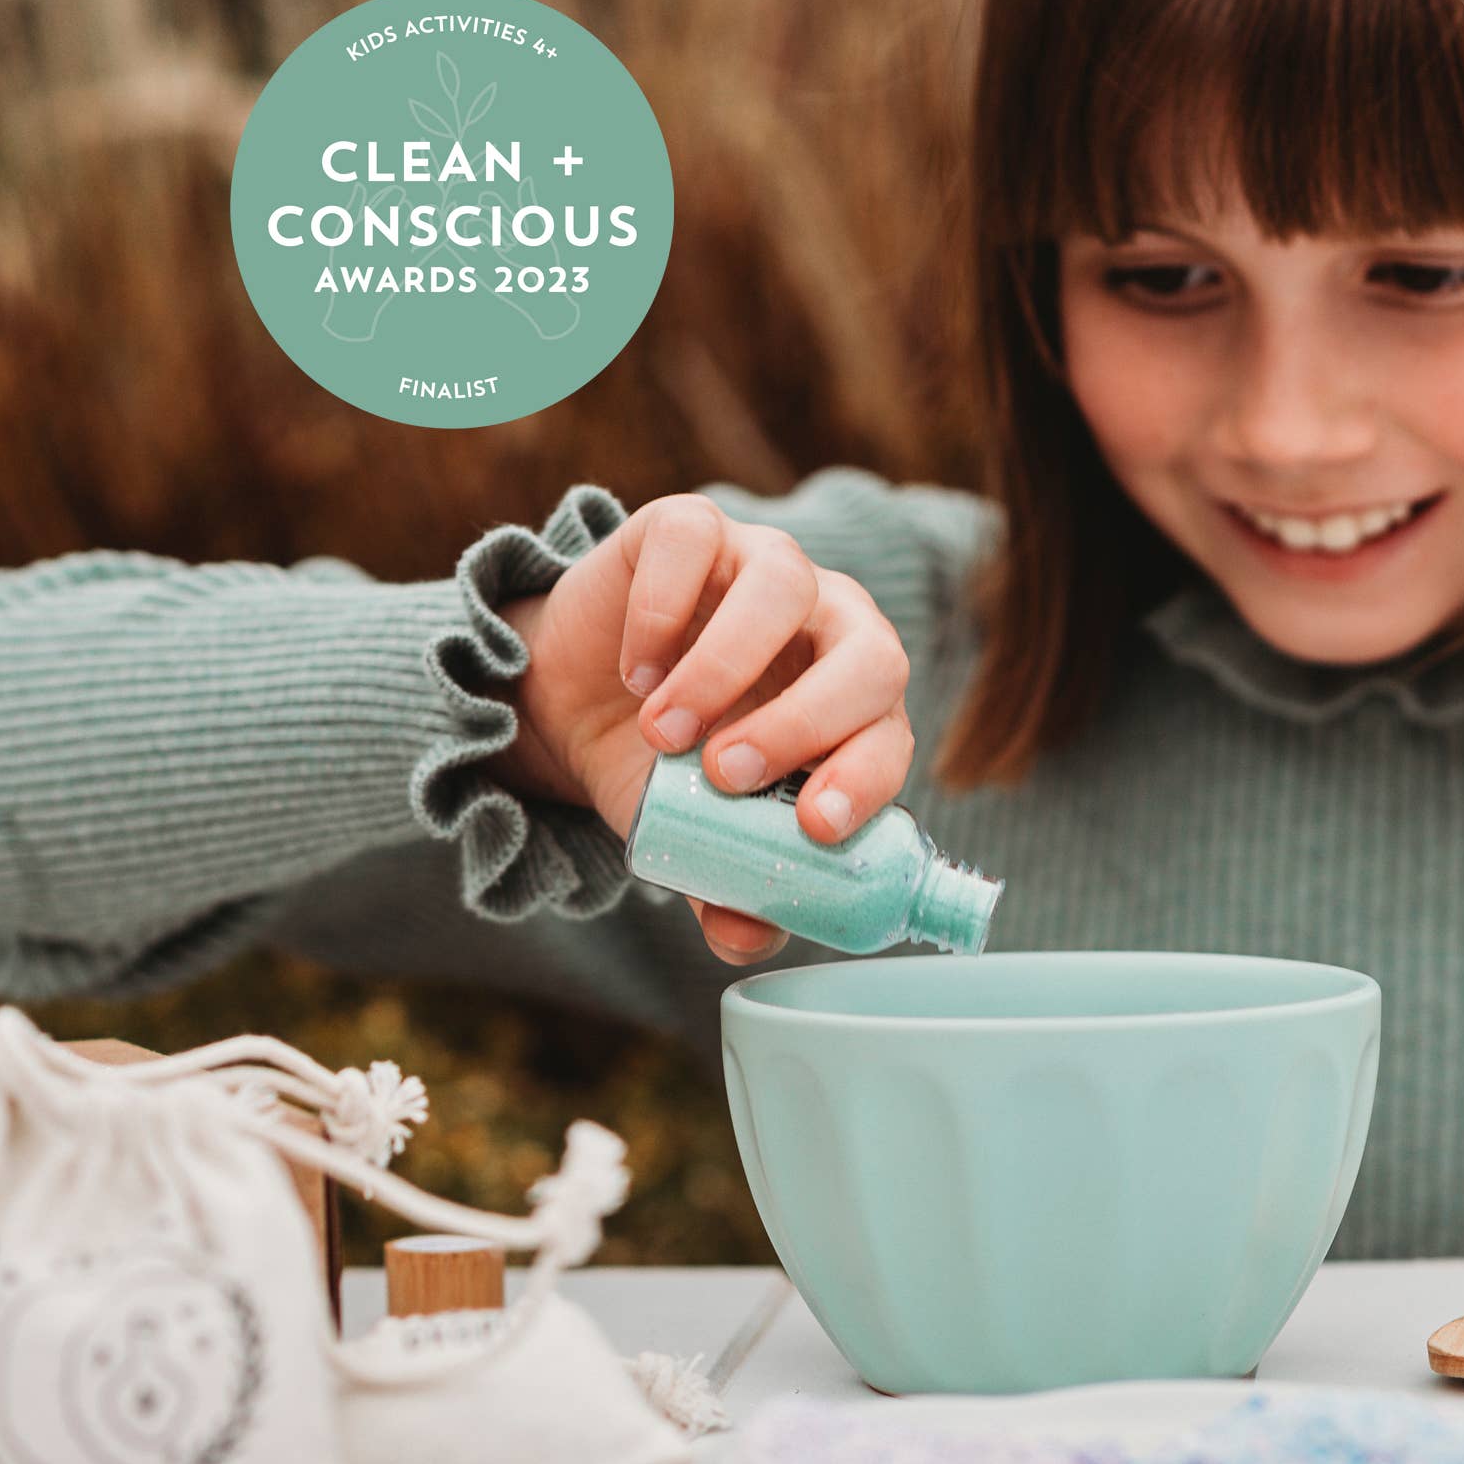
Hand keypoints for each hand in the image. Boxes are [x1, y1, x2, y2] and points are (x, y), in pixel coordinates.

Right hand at [491, 493, 914, 965]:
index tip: (814, 825)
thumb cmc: (659, 767)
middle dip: (807, 721)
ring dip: (727, 667)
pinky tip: (634, 671)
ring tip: (665, 734)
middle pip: (870, 654)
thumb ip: (728, 883)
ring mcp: (762, 566)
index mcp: (852, 703)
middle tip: (729, 775)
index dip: (867, 777)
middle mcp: (826, 625)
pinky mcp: (690, 528)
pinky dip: (665, 608)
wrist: (571, 701)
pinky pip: (697, 538)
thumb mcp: (692, 836)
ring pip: (784, 585)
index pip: (892, 732)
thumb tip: (749, 935)